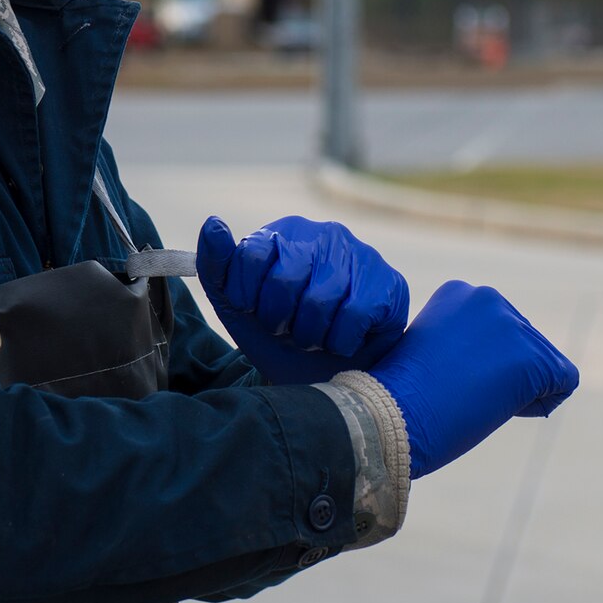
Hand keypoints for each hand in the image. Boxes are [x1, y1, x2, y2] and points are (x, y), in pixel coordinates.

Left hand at [195, 216, 409, 385]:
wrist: (330, 378)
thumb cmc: (281, 336)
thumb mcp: (238, 307)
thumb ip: (217, 267)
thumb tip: (213, 223)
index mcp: (283, 233)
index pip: (250, 255)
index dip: (248, 297)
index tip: (256, 311)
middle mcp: (323, 234)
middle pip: (284, 280)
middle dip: (280, 320)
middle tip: (289, 330)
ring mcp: (361, 254)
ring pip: (319, 301)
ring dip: (310, 335)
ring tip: (315, 337)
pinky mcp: (390, 282)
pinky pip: (353, 314)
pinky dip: (340, 341)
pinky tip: (343, 340)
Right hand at [369, 280, 578, 477]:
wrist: (389, 415)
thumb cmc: (397, 396)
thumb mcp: (430, 352)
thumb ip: (462, 343)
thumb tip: (492, 363)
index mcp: (458, 292)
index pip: (499, 331)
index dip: (480, 364)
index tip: (447, 378)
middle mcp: (488, 297)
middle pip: (525, 345)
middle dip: (504, 375)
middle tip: (461, 394)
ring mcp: (512, 325)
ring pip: (544, 365)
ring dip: (519, 390)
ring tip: (474, 400)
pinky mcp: (532, 358)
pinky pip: (563, 382)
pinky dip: (540, 404)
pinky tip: (500, 409)